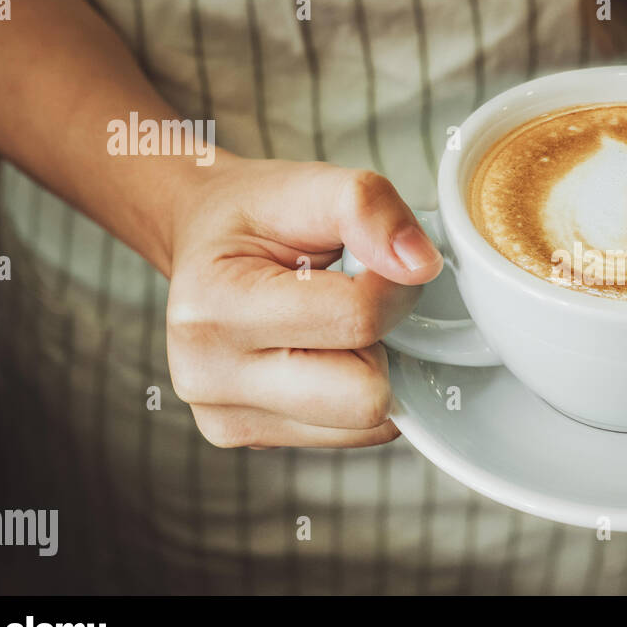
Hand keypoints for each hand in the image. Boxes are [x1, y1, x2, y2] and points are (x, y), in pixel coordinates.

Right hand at [162, 156, 442, 447]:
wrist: (204, 240)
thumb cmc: (256, 215)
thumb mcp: (309, 184)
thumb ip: (368, 208)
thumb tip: (422, 266)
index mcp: (213, 310)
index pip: (357, 319)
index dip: (391, 287)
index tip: (370, 263)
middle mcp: (208, 379)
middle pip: (366, 396)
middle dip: (381, 344)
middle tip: (351, 302)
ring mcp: (228, 421)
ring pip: (365, 424)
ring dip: (370, 372)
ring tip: (329, 327)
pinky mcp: (255, 442)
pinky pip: (352, 435)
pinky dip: (354, 395)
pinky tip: (323, 356)